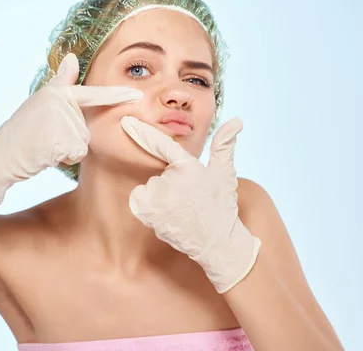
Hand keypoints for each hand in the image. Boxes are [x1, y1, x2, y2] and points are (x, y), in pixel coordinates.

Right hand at [0, 53, 143, 204]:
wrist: (1, 152)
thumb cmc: (23, 127)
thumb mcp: (43, 100)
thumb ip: (63, 82)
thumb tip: (72, 57)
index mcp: (60, 93)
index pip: (94, 94)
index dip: (118, 95)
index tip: (138, 95)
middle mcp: (62, 103)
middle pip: (86, 128)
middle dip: (71, 137)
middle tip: (46, 135)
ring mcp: (62, 121)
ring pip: (83, 142)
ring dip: (67, 148)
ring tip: (45, 143)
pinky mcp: (61, 140)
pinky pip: (76, 153)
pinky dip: (63, 158)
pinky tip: (46, 153)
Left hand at [120, 115, 260, 292]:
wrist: (216, 242)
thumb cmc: (221, 205)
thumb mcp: (224, 173)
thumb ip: (224, 145)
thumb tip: (237, 120)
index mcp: (188, 166)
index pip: (161, 144)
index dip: (141, 131)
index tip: (126, 121)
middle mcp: (170, 181)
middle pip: (159, 173)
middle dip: (170, 182)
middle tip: (188, 197)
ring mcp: (158, 199)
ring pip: (150, 187)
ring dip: (160, 195)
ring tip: (180, 208)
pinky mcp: (149, 214)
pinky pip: (140, 200)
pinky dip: (148, 206)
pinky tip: (166, 214)